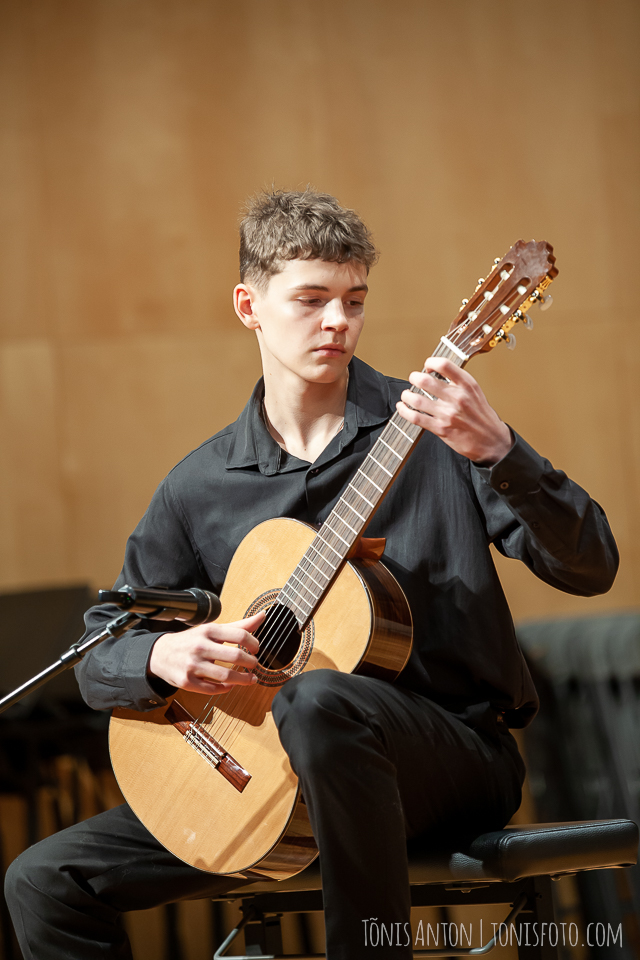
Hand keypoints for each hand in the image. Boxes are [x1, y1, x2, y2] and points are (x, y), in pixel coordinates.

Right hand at [148, 611, 264, 695]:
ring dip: (243, 680)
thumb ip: (239, 625)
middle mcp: (200, 647)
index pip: (239, 635)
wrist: (160, 654)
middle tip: (255, 664)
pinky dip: (225, 689)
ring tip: (251, 678)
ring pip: (225, 676)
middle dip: (251, 662)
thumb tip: (263, 615)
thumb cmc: (191, 640)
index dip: (254, 643)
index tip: (257, 649)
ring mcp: (193, 665)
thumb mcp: (212, 630)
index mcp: (208, 631)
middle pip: (235, 656)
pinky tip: (231, 685)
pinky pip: (212, 689)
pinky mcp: (187, 682)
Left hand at [396, 357, 512, 465]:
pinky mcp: (441, 429)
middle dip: (414, 377)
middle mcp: (457, 397)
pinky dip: (404, 411)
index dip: (430, 362)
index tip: (427, 366)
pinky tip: (402, 408)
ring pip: (416, 399)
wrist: (493, 441)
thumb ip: (458, 383)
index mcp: (467, 385)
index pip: (444, 365)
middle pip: (425, 380)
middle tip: (413, 379)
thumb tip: (436, 374)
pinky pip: (416, 417)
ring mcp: (448, 414)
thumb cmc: (483, 417)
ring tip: (406, 395)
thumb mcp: (476, 393)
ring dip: (406, 395)